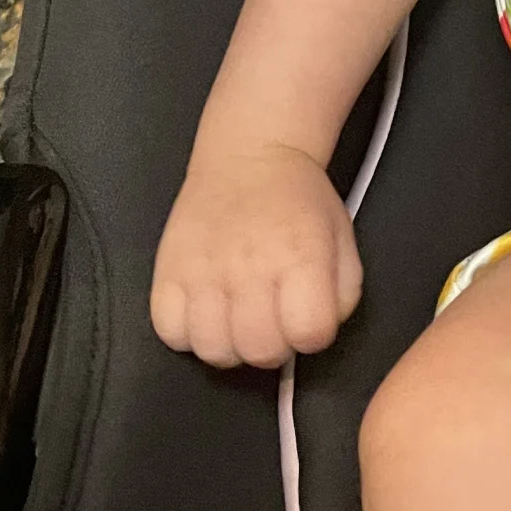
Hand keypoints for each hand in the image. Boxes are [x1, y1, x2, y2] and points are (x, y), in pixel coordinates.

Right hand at [151, 143, 361, 367]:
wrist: (250, 159)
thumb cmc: (298, 201)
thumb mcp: (342, 239)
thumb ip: (343, 293)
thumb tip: (319, 331)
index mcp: (301, 257)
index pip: (310, 334)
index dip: (313, 335)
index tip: (307, 319)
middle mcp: (250, 266)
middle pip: (260, 351)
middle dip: (273, 346)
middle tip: (272, 322)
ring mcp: (203, 271)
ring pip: (213, 350)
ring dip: (230, 344)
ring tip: (237, 319)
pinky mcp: (167, 272)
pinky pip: (171, 333)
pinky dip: (188, 332)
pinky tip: (206, 310)